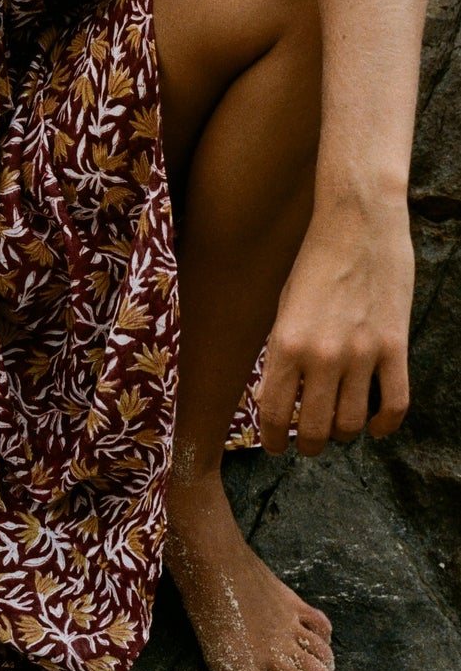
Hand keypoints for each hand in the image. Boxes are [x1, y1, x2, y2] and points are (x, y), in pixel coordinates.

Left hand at [257, 197, 414, 456]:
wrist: (358, 225)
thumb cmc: (315, 262)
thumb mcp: (284, 307)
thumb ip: (284, 352)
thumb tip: (284, 393)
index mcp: (286, 342)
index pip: (275, 411)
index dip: (274, 438)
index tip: (277, 446)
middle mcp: (322, 355)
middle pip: (315, 428)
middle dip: (308, 445)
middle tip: (306, 445)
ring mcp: (362, 353)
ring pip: (352, 423)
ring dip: (342, 434)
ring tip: (337, 429)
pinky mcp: (395, 347)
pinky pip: (394, 405)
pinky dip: (384, 426)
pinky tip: (375, 427)